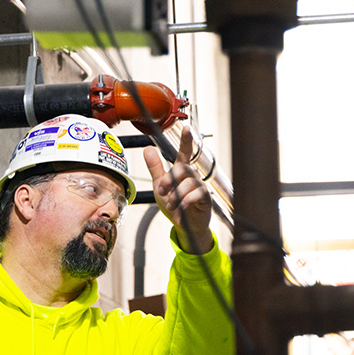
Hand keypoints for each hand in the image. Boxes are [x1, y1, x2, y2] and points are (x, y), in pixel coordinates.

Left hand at [143, 126, 213, 253]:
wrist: (183, 227)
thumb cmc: (175, 206)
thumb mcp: (160, 187)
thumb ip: (155, 169)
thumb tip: (148, 148)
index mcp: (182, 172)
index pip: (185, 152)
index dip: (186, 140)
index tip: (187, 127)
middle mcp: (192, 176)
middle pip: (182, 168)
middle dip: (169, 180)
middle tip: (162, 191)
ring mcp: (200, 186)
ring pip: (187, 182)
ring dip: (175, 195)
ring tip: (171, 204)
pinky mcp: (206, 198)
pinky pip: (196, 194)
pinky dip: (185, 201)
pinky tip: (181, 208)